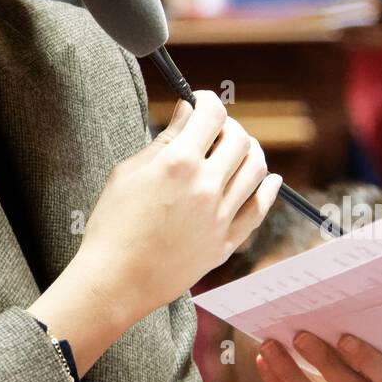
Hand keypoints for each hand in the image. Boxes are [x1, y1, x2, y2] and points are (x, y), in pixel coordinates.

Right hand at [75, 91, 283, 322]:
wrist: (115, 281)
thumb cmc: (113, 224)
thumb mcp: (129, 172)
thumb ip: (165, 139)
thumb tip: (188, 111)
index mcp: (178, 164)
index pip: (211, 114)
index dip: (207, 100)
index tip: (200, 102)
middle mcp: (206, 187)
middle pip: (240, 138)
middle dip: (227, 126)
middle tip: (213, 129)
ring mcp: (220, 217)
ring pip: (257, 170)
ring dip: (250, 152)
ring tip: (235, 151)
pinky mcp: (226, 243)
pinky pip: (260, 209)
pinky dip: (268, 188)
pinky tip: (267, 179)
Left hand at [255, 331, 381, 381]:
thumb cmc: (364, 371)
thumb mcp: (372, 361)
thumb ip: (359, 341)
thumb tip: (323, 305)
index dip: (368, 359)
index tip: (345, 338)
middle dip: (326, 363)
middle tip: (301, 337)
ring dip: (289, 373)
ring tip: (270, 346)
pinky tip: (264, 361)